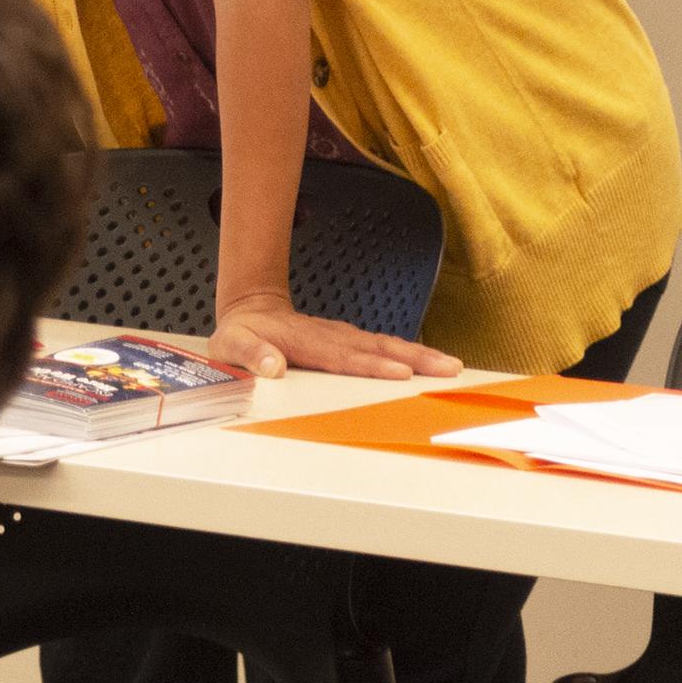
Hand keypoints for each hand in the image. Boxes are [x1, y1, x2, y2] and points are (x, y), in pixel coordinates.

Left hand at [211, 287, 463, 381]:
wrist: (251, 310)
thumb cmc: (241, 334)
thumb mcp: (230, 344)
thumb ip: (249, 353)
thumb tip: (272, 366)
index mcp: (302, 342)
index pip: (340, 357)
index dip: (370, 365)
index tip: (399, 372)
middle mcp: (330, 337)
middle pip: (375, 348)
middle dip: (412, 358)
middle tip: (446, 369)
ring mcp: (343, 337)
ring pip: (385, 345)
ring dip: (419, 355)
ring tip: (451, 366)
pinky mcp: (350, 342)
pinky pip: (384, 347)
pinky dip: (411, 354)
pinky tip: (433, 364)